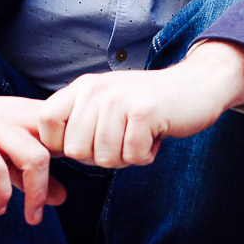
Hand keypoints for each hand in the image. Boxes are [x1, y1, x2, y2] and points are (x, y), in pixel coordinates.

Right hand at [0, 94, 66, 225]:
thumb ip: (30, 173)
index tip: (71, 185)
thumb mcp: (3, 154)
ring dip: (36, 193)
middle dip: (57, 180)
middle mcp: (16, 115)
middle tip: (42, 212)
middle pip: (57, 143)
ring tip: (30, 216)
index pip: (68, 129)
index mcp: (28, 114)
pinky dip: (1, 193)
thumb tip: (63, 198)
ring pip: (33, 156)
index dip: (79, 154)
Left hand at [38, 41, 243, 167]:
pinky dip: (146, 155)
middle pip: (75, 150)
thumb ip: (78, 120)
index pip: (46, 123)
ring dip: (126, 156)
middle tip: (125, 137)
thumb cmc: (149, 104)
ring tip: (141, 135)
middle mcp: (97, 89)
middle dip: (101, 155)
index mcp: (84, 86)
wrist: (197, 85)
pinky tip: (156, 136)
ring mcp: (121, 100)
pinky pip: (132, 157)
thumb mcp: (107, 103)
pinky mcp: (144, 113)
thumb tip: (47, 152)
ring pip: (104, 158)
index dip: (63, 143)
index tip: (91, 139)